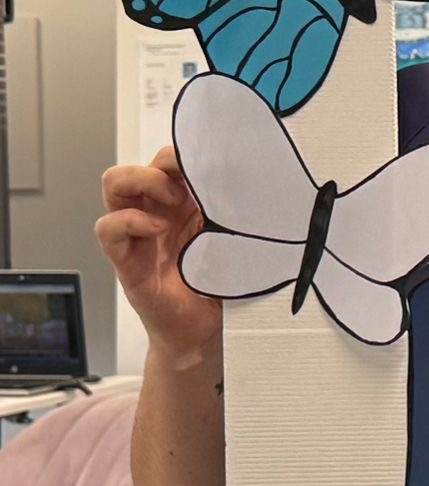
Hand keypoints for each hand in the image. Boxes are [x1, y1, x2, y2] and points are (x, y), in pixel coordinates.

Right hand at [96, 145, 220, 365]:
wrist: (207, 333)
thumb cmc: (224, 285)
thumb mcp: (238, 238)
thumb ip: (239, 210)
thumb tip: (262, 179)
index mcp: (187, 202)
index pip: (172, 158)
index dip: (188, 153)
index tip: (216, 165)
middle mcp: (159, 212)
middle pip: (143, 161)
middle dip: (164, 163)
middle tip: (192, 185)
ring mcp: (140, 234)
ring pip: (115, 184)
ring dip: (144, 182)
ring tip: (172, 203)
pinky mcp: (127, 261)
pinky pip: (108, 228)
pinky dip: (129, 220)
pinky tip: (157, 230)